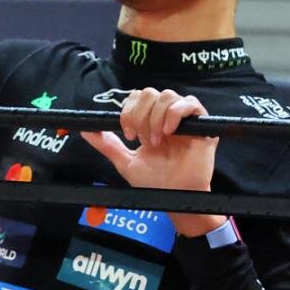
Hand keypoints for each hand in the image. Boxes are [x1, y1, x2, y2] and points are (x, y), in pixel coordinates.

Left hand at [80, 88, 223, 236]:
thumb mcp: (126, 162)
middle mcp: (167, 118)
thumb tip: (86, 130)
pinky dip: (175, 113)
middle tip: (142, 138)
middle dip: (141, 114)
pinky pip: (191, 103)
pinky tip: (169, 131)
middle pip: (150, 92)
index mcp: (151, 122)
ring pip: (167, 95)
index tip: (128, 134)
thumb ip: (107, 145)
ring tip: (157, 140)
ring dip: (156, 117)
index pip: (138, 97)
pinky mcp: (203, 126)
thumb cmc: (155, 183)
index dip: (129, 110)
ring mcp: (185, 121)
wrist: (174, 197)